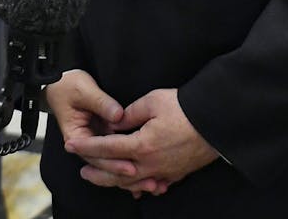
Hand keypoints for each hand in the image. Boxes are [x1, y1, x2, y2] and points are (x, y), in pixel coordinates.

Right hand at [46, 70, 138, 183]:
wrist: (61, 81)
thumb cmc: (69, 85)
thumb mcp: (84, 91)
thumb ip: (101, 103)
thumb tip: (119, 116)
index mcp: (76, 137)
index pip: (95, 156)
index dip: (113, 164)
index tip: (130, 168)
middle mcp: (86, 143)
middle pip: (106, 165)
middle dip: (126, 174)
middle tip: (149, 181)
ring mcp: (96, 140)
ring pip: (113, 161)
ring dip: (131, 174)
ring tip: (153, 183)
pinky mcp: (105, 135)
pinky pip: (118, 152)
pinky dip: (131, 161)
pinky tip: (149, 174)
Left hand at [67, 88, 215, 195]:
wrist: (215, 121)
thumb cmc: (185, 108)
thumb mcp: (152, 101)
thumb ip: (129, 114)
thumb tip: (115, 122)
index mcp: (141, 145)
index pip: (107, 148)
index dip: (87, 147)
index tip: (71, 145)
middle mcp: (150, 164)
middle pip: (116, 173)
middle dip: (96, 171)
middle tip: (81, 170)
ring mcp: (164, 172)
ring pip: (132, 183)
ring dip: (114, 181)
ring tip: (101, 178)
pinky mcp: (175, 174)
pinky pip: (152, 184)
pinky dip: (138, 186)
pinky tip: (133, 186)